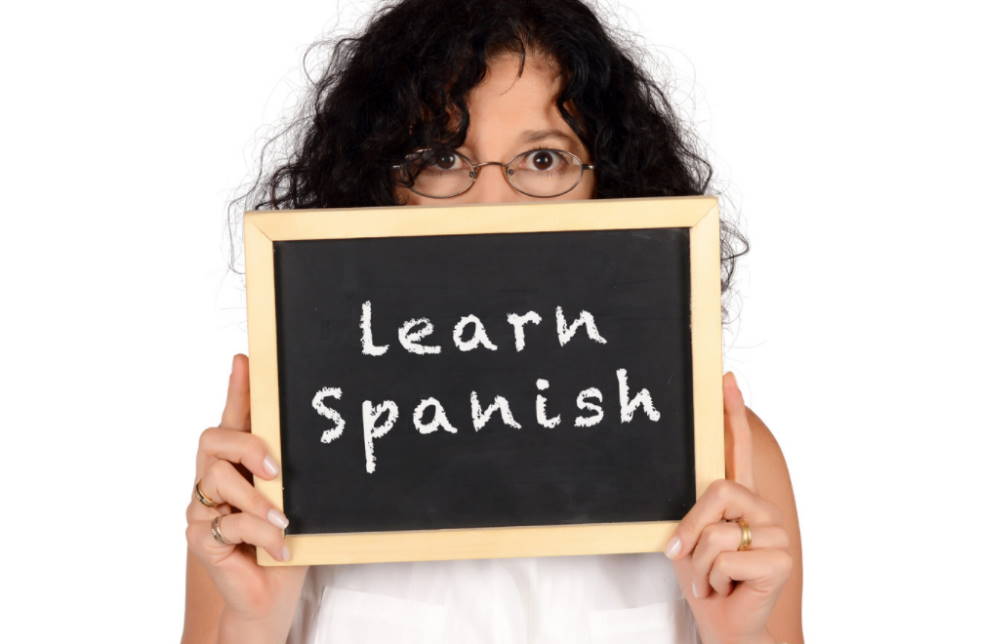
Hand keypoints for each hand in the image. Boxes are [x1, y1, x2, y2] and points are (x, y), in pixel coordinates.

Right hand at [185, 354, 307, 638]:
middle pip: (213, 440)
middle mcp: (213, 479)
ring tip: (284, 521)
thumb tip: (316, 439)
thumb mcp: (297, 500)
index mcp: (238, 464)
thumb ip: (293, 471)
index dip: (237, 388)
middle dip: (246, 446)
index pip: (233, 418)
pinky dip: (260, 534)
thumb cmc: (286, 542)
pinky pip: (228, 523)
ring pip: (217, 480)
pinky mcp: (200, 539)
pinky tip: (280, 549)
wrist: (271, 596)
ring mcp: (202, 508)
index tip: (245, 358)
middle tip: (276, 469)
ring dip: (257, 499)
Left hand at [664, 372, 792, 643]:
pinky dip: (713, 580)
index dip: (732, 414)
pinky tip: (728, 590)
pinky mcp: (781, 559)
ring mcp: (776, 533)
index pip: (736, 450)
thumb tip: (695, 488)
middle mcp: (762, 511)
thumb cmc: (708, 583)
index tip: (726, 379)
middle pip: (716, 491)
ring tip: (713, 579)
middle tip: (688, 558)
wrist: (726, 626)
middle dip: (690, 529)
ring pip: (716, 531)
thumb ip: (695, 513)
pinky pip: (725, 556)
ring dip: (699, 565)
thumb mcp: (691, 541)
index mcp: (740, 503)